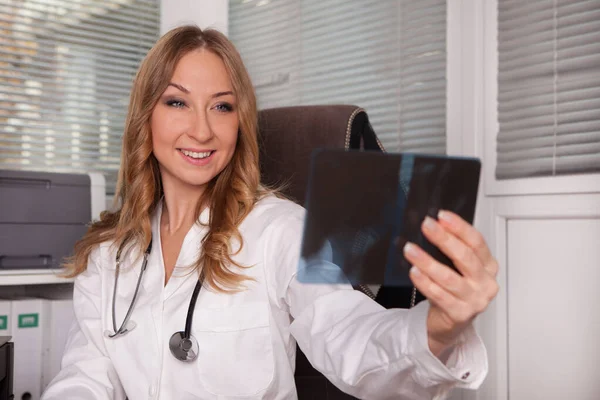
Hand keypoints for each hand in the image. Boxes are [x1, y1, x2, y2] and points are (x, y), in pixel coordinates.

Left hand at [403, 210, 498, 357]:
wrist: (451, 323)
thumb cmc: (454, 289)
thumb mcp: (458, 267)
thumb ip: (450, 247)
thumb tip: (431, 224)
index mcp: (488, 266)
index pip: (477, 242)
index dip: (459, 227)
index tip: (442, 215)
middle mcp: (486, 283)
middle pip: (465, 257)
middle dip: (444, 239)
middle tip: (426, 226)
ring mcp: (475, 300)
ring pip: (449, 277)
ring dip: (427, 261)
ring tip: (410, 250)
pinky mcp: (460, 314)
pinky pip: (439, 295)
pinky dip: (425, 282)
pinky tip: (414, 272)